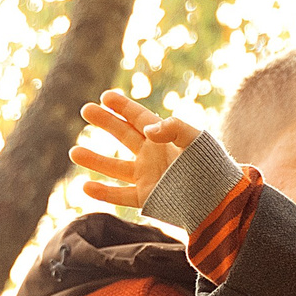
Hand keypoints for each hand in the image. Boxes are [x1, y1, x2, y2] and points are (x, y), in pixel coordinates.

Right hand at [71, 89, 202, 210]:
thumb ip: (174, 128)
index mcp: (165, 137)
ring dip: (95, 159)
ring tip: (73, 151)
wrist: (222, 200)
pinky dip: (103, 193)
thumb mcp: (197, 141)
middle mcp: (153, 155)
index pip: (139, 118)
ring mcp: (148, 176)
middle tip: (85, 110)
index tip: (105, 96)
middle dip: (105, 122)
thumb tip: (148, 130)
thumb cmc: (212, 167)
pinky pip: (121, 195)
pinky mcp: (148, 197)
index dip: (123, 106)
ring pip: (115, 167)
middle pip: (123, 135)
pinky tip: (86, 186)